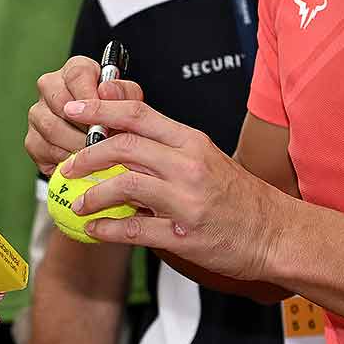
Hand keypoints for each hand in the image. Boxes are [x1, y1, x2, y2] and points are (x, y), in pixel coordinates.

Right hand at [25, 56, 145, 175]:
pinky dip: (64, 159)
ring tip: (96, 153)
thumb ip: (123, 92)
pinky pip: (44, 150)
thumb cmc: (115, 115)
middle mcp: (50, 87)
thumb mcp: (129, 100)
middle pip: (61, 103)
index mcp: (75, 70)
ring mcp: (38, 113)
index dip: (91, 97)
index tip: (104, 116)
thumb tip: (105, 91)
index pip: (77, 75)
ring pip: (51, 128)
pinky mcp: (32, 140)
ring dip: (76, 144)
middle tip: (104, 141)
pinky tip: (81, 162)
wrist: (103, 140)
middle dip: (86, 127)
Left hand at [61, 98, 283, 282]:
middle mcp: (188, 166)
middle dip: (86, 154)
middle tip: (68, 165)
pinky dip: (108, 228)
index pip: (137, 114)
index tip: (74, 108)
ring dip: (92, 194)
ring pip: (124, 185)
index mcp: (191, 142)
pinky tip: (96, 229)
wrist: (276, 233)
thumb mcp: (206, 159)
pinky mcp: (184, 234)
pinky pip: (135, 230)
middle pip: (124, 146)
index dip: (100, 108)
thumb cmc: (240, 198)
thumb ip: (166, 147)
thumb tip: (119, 136)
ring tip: (79, 202)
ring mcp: (186, 200)